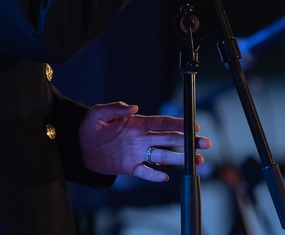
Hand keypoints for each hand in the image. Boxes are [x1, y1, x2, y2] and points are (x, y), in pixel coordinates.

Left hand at [79, 102, 210, 181]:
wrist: (79, 147)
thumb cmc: (89, 127)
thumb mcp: (98, 114)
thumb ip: (115, 108)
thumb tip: (134, 107)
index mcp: (136, 124)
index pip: (162, 123)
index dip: (178, 123)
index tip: (193, 125)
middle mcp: (141, 139)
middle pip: (169, 139)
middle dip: (188, 141)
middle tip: (205, 143)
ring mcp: (137, 153)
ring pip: (163, 156)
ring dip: (179, 158)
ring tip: (197, 161)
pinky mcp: (130, 167)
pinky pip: (146, 172)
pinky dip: (155, 175)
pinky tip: (165, 177)